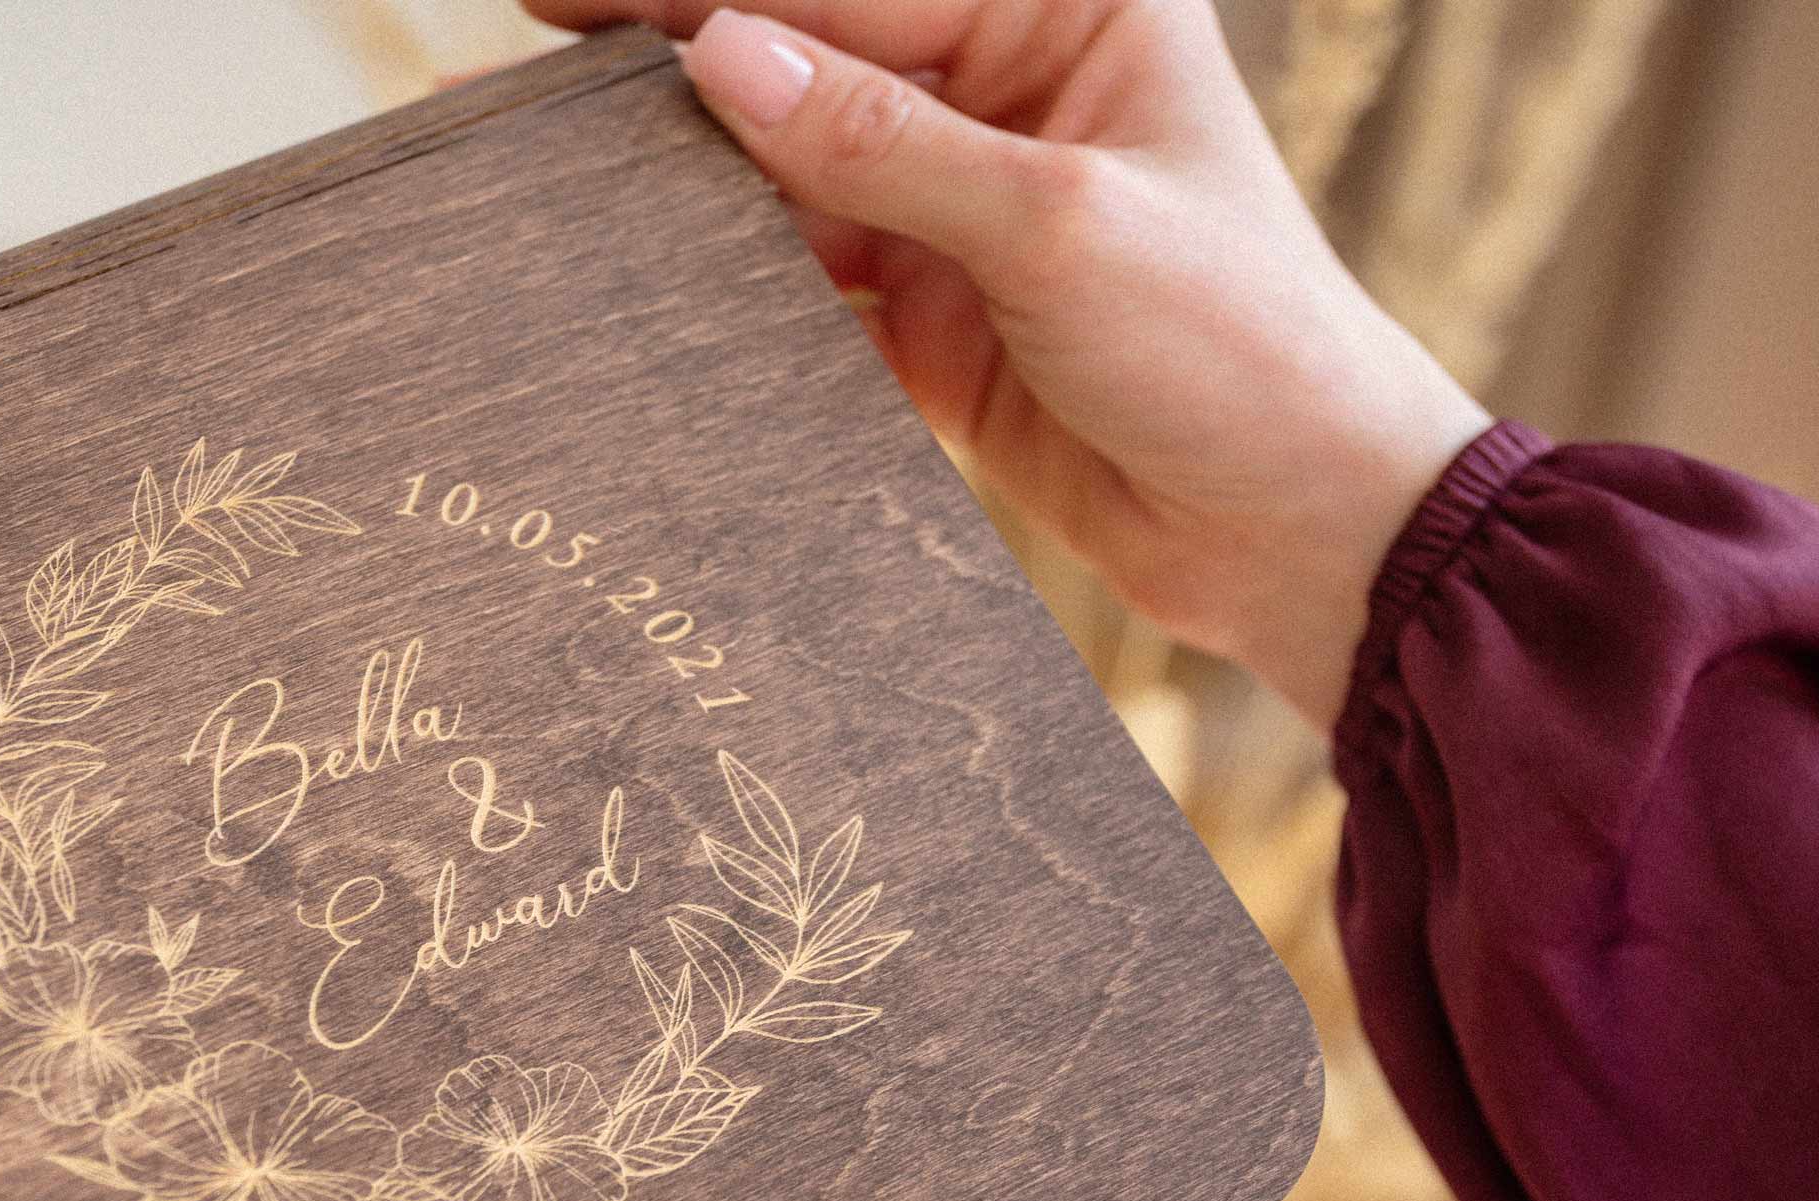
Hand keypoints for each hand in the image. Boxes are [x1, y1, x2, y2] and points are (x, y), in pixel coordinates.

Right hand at [527, 1, 1490, 728]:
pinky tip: (640, 279)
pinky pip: (798, 275)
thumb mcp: (1057, 230)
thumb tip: (717, 50)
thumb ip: (882, 147)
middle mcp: (1002, 84)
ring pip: (786, 167)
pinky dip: (727, 284)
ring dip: (685, 182)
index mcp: (1063, 7)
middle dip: (673, 66)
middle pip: (804, 60)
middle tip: (525, 78)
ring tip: (554, 181)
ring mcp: (956, 200)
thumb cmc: (1236, 348)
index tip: (566, 1)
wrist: (1293, 530)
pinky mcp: (926, 309)